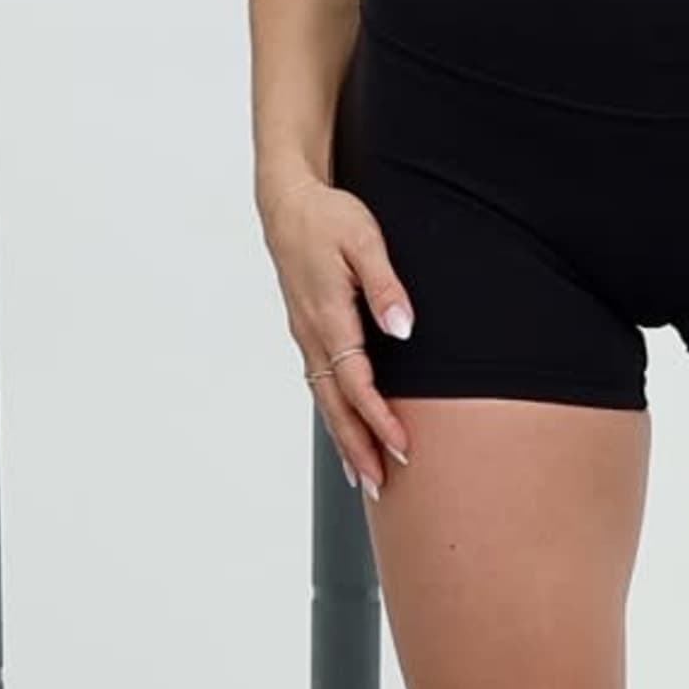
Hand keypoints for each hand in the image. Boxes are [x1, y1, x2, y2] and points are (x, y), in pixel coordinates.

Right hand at [261, 174, 415, 496]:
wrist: (285, 202)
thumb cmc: (327, 216)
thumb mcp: (364, 239)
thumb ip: (385, 285)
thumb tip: (403, 329)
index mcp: (328, 315)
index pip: (357, 382)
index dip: (380, 419)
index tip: (403, 447)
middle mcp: (311, 334)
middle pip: (336, 405)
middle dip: (359, 447)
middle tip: (381, 486)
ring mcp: (305, 336)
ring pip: (325, 400)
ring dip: (344, 439)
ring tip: (365, 476)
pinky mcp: (306, 332)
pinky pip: (320, 384)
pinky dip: (334, 415)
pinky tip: (345, 432)